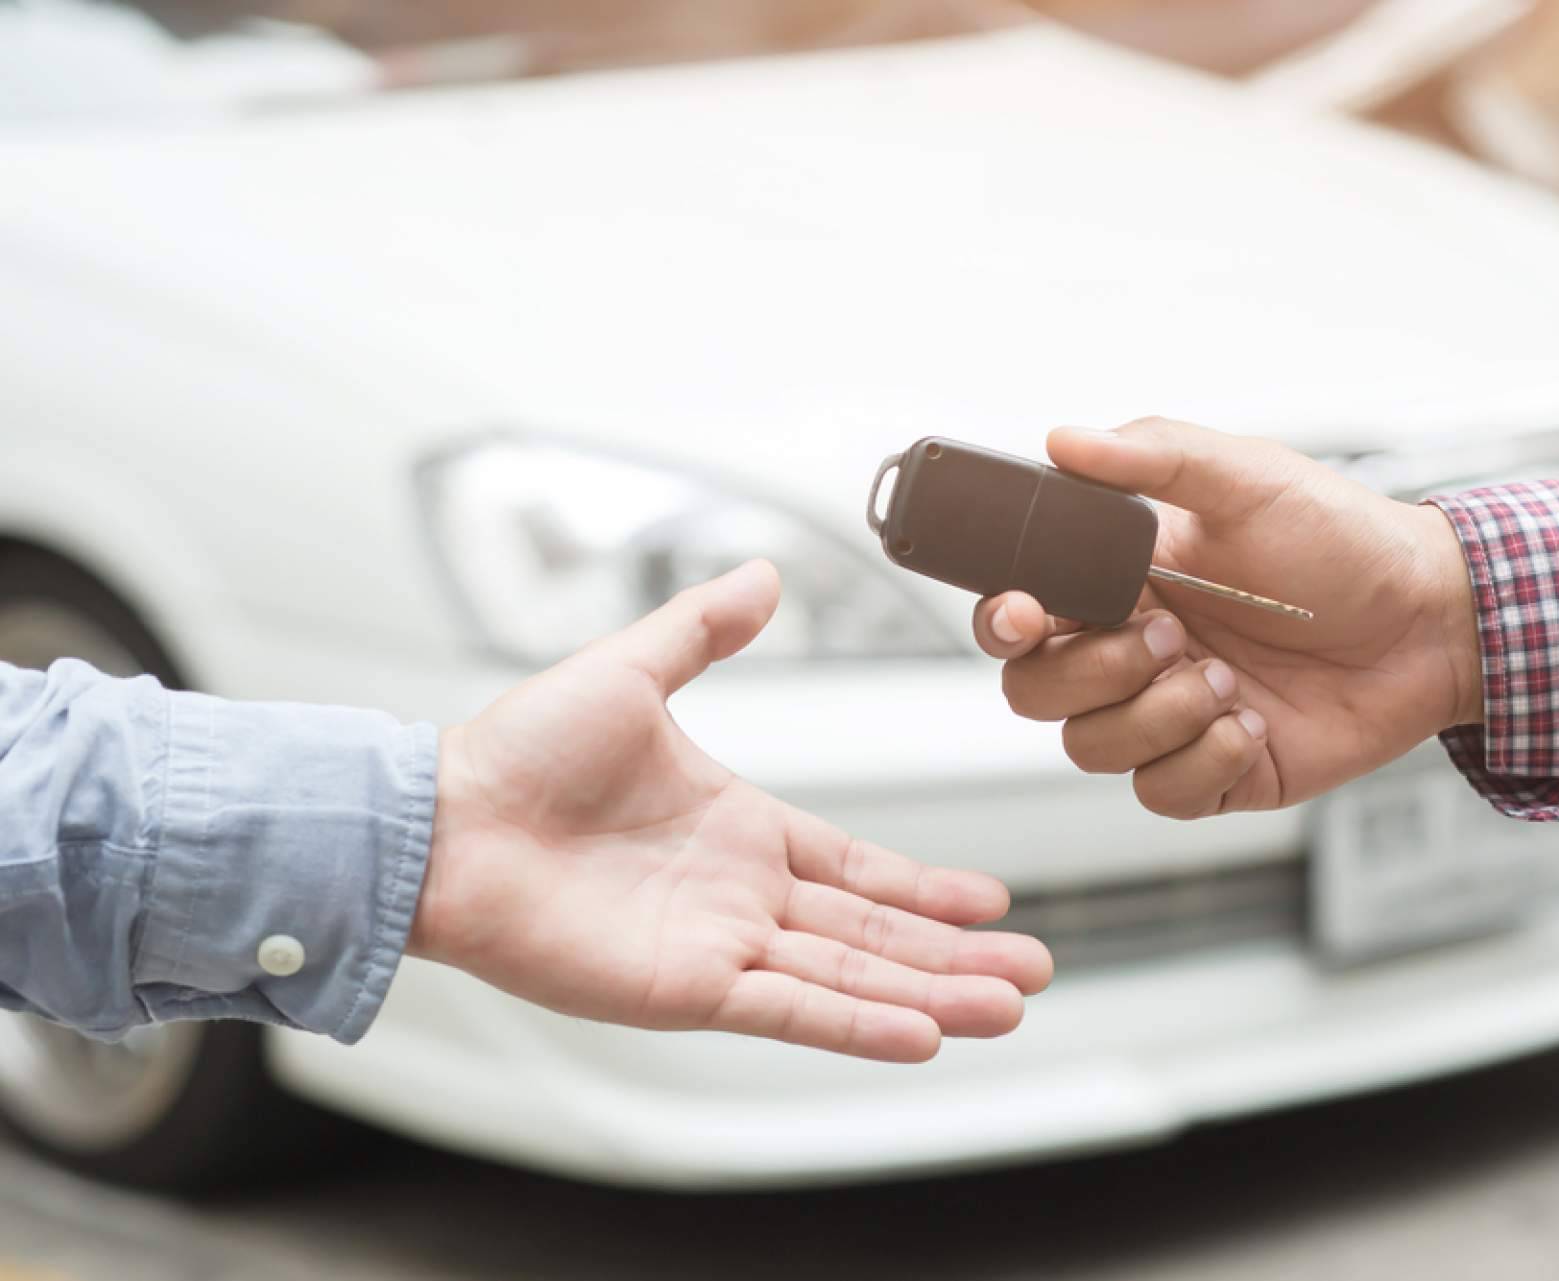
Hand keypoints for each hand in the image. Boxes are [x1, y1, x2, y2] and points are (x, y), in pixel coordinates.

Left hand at [410, 561, 1051, 1062]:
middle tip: (1033, 970)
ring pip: (849, 976)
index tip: (990, 900)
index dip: (924, 887)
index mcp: (740, 827)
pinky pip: (789, 1006)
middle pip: (873, 932)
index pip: (857, 865)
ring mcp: (717, 945)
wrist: (443, 821)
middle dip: (955, 954)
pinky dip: (857, 1023)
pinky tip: (923, 1034)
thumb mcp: (631, 669)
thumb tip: (762, 572)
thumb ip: (703, 629)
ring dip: (930, 995)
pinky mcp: (684, 986)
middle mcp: (741, 895)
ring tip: (1007, 1008)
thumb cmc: (521, 751)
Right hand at [975, 418, 1482, 818]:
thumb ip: (1152, 456)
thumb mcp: (1248, 477)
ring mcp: (1170, 717)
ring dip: (1157, 715)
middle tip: (1173, 635)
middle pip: (1035, 691)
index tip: (1028, 612)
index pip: (1019, 615)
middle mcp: (1132, 652)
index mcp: (1121, 582)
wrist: (1433, 620)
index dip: (1003, 622)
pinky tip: (1253, 723)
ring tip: (1228, 680)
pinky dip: (1205, 761)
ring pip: (1092, 748)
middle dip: (1093, 670)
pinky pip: (1162, 793)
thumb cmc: (1342, 541)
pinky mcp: (1217, 772)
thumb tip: (1064, 441)